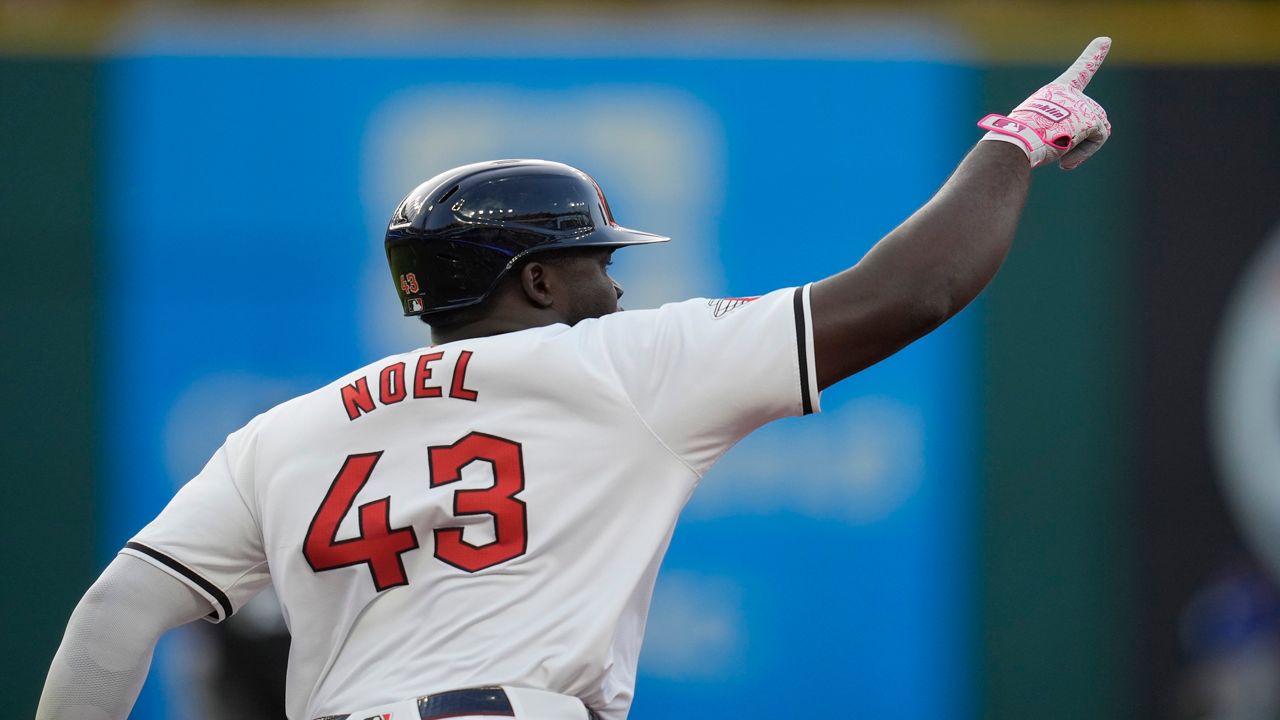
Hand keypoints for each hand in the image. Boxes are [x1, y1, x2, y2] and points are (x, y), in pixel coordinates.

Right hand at [978, 37, 1112, 169]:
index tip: (1105, 40)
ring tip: (1060, 156)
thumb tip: (1058, 151)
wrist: (1016, 140)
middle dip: (1080, 138)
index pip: (1080, 70)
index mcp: (1055, 91)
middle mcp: (1072, 93)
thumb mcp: (1032, 127)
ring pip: (1097, 129)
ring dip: (1081, 147)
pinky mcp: (1092, 118)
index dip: (1093, 55)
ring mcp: (1084, 104)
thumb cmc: (1016, 139)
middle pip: (1090, 116)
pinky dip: (1085, 152)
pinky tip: (1065, 161)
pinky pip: (1099, 138)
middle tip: (1059, 153)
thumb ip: (1052, 128)